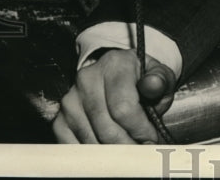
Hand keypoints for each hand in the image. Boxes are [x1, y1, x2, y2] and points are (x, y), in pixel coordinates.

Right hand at [52, 48, 175, 143]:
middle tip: (141, 150)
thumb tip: (153, 85)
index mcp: (114, 64)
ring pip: (91, 141)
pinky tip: (108, 151)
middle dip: (128, 146)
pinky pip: (74, 147)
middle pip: (106, 128)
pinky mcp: (60, 119)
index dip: (140, 130)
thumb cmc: (141, 80)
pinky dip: (92, 156)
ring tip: (128, 150)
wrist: (118, 76)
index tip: (151, 139)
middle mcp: (87, 79)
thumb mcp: (158, 75)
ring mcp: (70, 100)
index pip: (123, 107)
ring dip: (112, 153)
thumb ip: (160, 81)